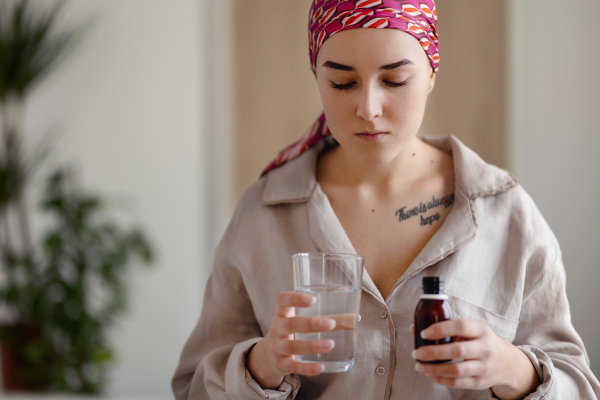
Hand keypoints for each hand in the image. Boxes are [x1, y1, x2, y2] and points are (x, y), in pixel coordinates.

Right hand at [247, 291, 338, 388]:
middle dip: (310, 324)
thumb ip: (328, 318)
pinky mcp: (281, 364)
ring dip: (312, 345)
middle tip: (330, 324)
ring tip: (330, 344)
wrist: (268, 356)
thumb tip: (356, 318)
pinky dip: (307, 368)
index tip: (312, 299)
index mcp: (282, 313)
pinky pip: (293, 367)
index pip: (282, 300)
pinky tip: (320, 368)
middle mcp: (277, 329)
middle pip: (290, 324)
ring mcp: (277, 347)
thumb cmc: (292, 332)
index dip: (295, 298)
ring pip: (292, 346)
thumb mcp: (302, 322)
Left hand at [411, 320, 539, 398]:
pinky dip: (440, 379)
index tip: (424, 333)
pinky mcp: (479, 382)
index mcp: (482, 330)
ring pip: (456, 370)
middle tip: (416, 353)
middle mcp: (485, 348)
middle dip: (433, 352)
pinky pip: (457, 383)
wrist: (508, 363)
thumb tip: (414, 328)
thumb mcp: (472, 330)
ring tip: (419, 366)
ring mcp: (483, 367)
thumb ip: (446, 327)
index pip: (460, 326)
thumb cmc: (483, 342)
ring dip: (434, 369)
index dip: (440, 329)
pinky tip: (430, 374)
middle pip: (457, 351)